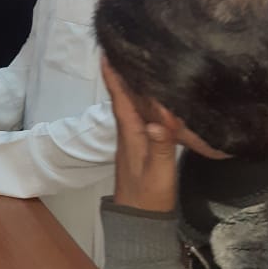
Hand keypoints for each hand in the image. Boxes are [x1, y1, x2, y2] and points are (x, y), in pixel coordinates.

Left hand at [102, 58, 176, 212]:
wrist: (139, 221)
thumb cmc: (148, 196)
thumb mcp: (159, 172)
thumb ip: (161, 146)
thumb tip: (160, 119)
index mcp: (129, 132)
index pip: (119, 98)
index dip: (113, 75)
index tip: (106, 51)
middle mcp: (128, 131)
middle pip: (124, 96)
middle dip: (124, 72)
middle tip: (127, 47)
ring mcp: (133, 138)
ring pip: (132, 105)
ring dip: (133, 85)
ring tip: (141, 64)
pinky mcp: (141, 145)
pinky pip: (141, 116)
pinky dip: (144, 102)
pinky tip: (154, 98)